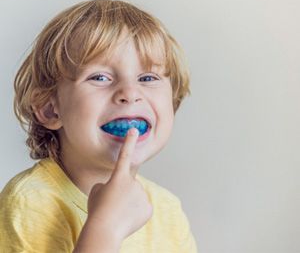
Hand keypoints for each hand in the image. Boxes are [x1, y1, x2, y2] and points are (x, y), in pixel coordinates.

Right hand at [86, 128, 152, 243]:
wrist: (105, 231)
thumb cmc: (98, 210)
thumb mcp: (97, 192)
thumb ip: (108, 184)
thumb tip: (117, 187)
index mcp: (119, 177)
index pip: (124, 155)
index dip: (129, 141)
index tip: (134, 129)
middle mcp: (134, 183)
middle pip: (130, 184)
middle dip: (124, 191)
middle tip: (114, 204)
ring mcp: (142, 195)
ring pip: (136, 195)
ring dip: (129, 202)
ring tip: (119, 212)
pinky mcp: (148, 207)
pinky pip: (142, 207)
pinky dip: (136, 212)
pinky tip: (128, 218)